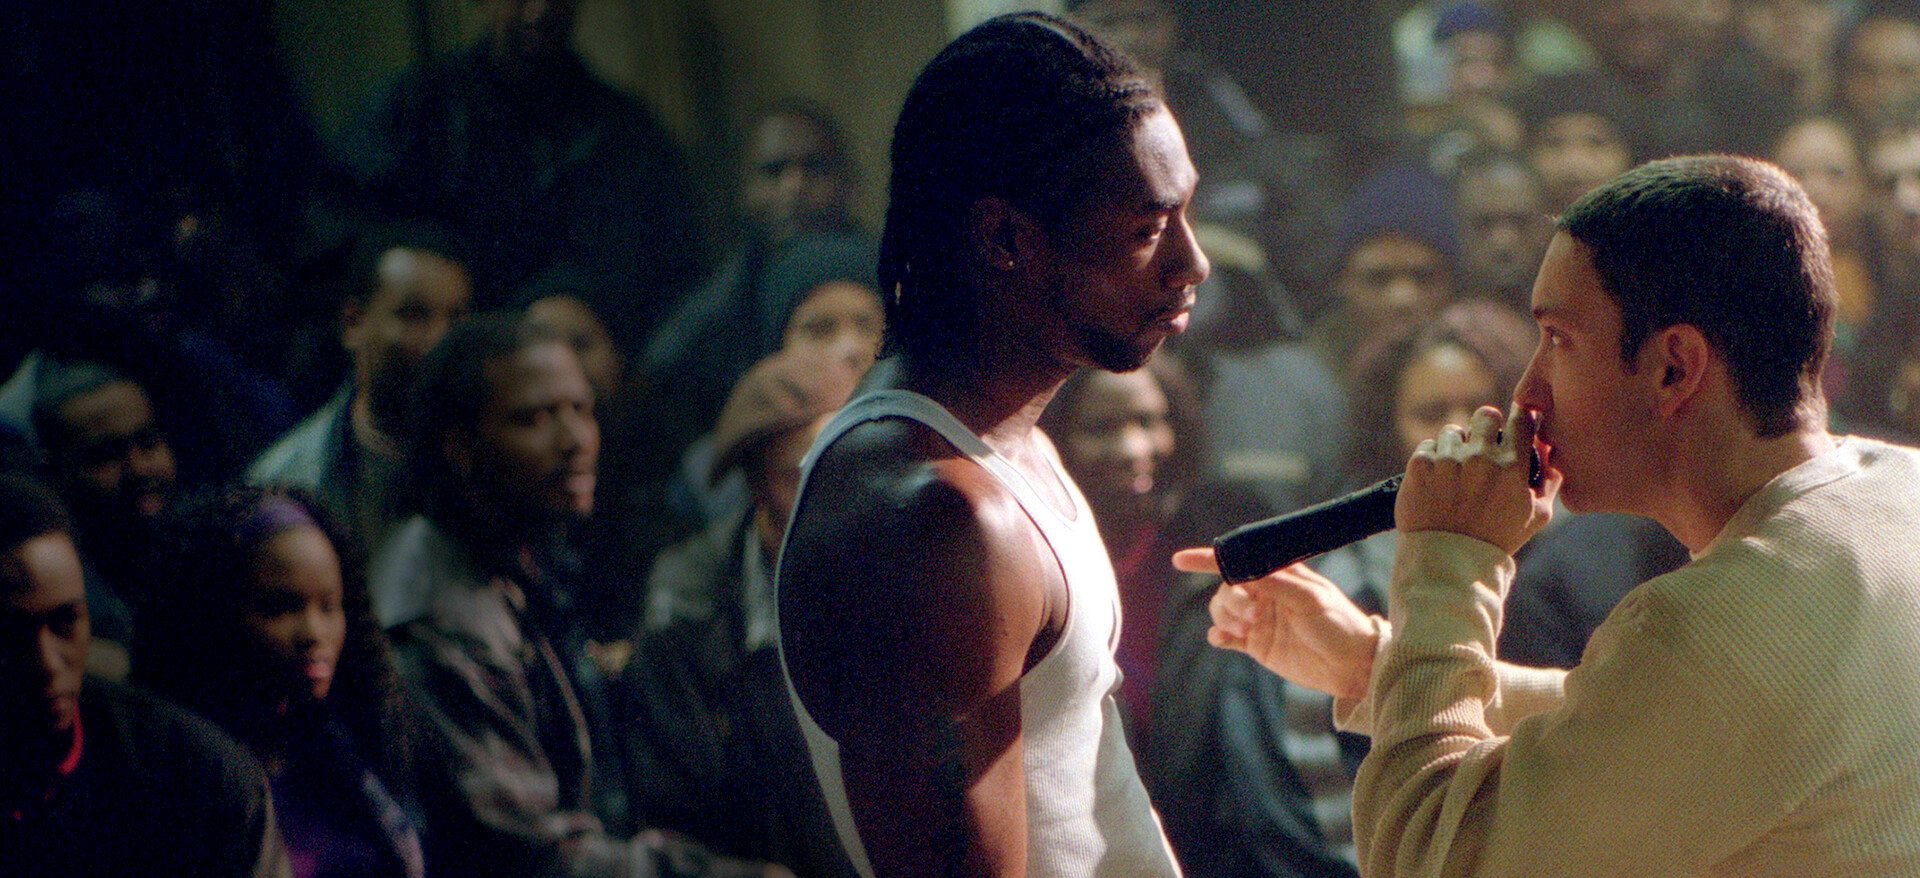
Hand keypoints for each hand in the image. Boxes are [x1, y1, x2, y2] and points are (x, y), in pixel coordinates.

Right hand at [1175, 547, 1378, 700]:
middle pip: (1226, 589)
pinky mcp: (1256, 646)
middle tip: (1253, 616)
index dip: (1207, 559)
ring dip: (1226, 618)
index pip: (1238, 562)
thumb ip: (1274, 584)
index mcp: (1279, 576)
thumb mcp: (1310, 598)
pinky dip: (1218, 635)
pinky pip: (1224, 636)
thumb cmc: (1338, 624)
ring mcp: (1259, 620)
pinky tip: (1224, 639)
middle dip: (1231, 600)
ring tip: (1248, 630)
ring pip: (1221, 612)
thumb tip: (1241, 573)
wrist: (1351, 666)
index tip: (1181, 560)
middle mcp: (1265, 595)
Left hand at [1396, 404, 1557, 555]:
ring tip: (1455, 471)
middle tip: (1481, 447)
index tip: (1512, 426)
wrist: (1449, 563)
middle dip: (1485, 429)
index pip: (1519, 419)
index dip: (1517, 419)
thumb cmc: (1496, 540)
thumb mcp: (1536, 516)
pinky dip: (1432, 459)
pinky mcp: (1420, 465)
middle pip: (1485, 416)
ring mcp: (1448, 460)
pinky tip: (1436, 480)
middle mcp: (1480, 457)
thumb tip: (1550, 455)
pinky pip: (1427, 446)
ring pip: (1453, 431)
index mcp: (1511, 466)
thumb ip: (1548, 482)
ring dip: (1456, 446)